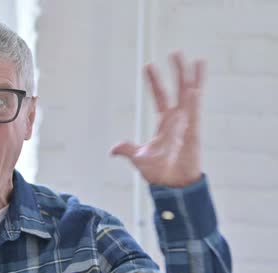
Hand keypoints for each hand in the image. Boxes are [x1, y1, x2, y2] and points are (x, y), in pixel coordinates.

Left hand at [111, 52, 204, 187]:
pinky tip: (196, 83)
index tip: (148, 66)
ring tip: (194, 59)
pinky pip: (195, 110)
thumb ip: (127, 150)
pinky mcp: (193, 131)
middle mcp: (177, 120)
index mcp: (164, 124)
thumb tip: (112, 150)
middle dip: (177, 72)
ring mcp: (186, 124)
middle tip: (175, 52)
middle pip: (178, 90)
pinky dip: (195, 97)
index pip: (159, 97)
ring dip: (191, 78)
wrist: (171, 185)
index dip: (155, 82)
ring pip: (190, 95)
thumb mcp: (138, 157)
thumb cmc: (159, 173)